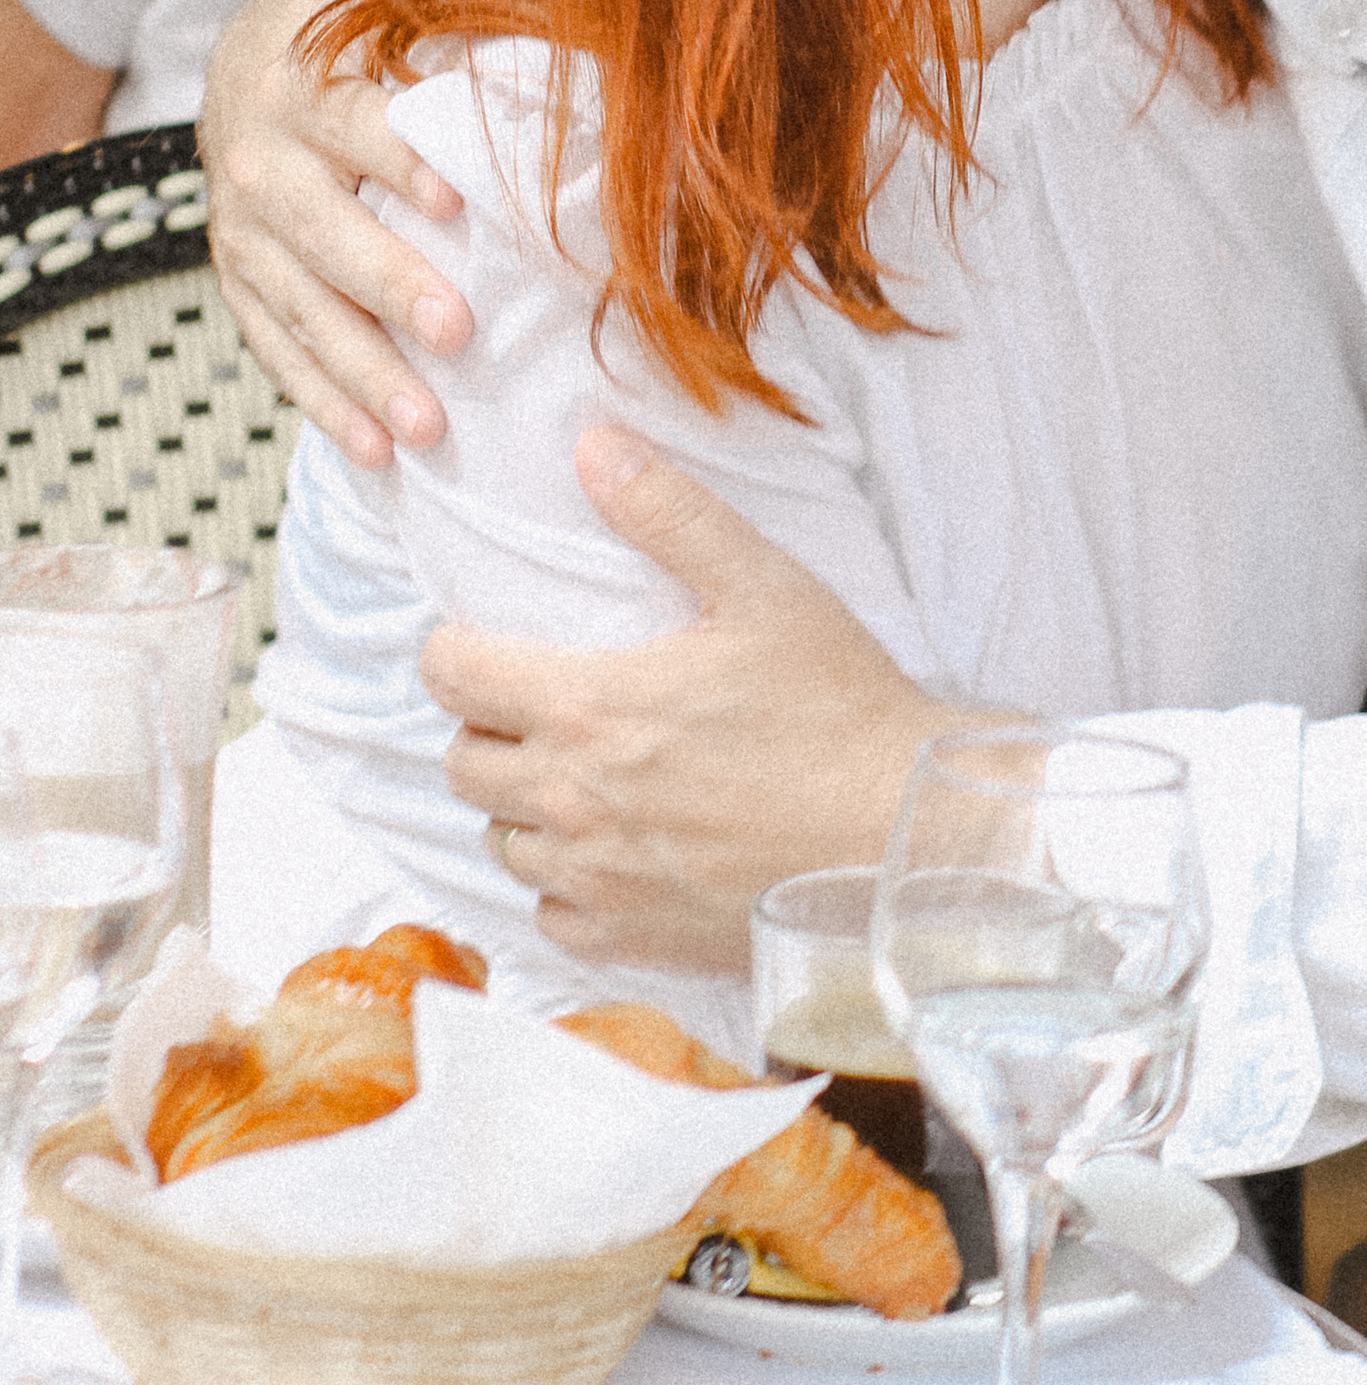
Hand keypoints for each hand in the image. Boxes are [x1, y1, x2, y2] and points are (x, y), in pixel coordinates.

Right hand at [201, 0, 468, 465]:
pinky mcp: (239, 283)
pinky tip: (374, 451)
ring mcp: (242, 234)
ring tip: (425, 427)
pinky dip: (322, 404)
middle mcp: (260, 161)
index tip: (456, 203)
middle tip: (458, 332)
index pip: (353, 124)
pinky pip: (274, 352)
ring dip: (360, 372)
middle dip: (388, 285)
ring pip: (298, 310)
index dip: (399, 160)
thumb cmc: (349, 21)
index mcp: (303, 84)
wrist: (241, 63)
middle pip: (322, 233)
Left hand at [424, 429, 970, 973]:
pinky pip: (550, 913)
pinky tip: (617, 850)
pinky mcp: (628, 937)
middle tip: (546, 707)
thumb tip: (595, 446)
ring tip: (585, 777)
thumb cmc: (837, 708)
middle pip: (461, 762)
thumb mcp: (763, 587)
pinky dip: (566, 883)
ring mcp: (595, 879)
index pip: (451, 676)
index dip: (456, 651)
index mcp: (586, 708)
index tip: (487, 645)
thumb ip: (670, 514)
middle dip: (487, 727)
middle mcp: (570, 802)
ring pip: (500, 840)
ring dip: (524, 806)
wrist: (899, 836)